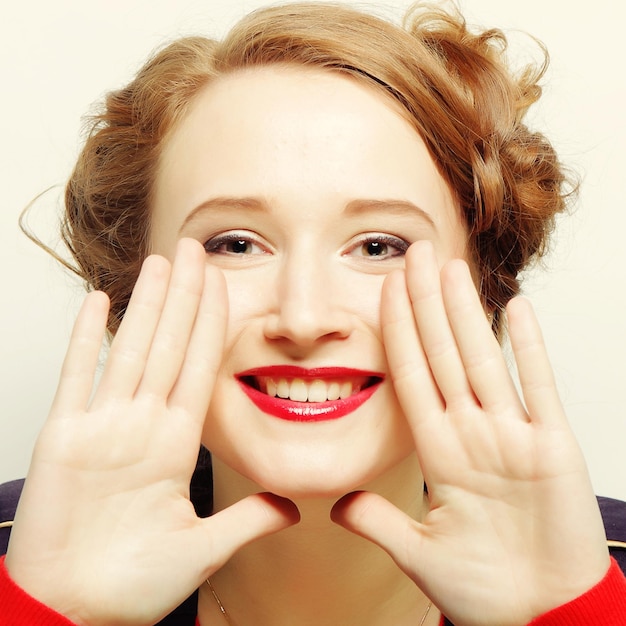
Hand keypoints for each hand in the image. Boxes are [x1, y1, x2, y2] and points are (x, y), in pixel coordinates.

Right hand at [6, 239, 298, 625]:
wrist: (73, 609)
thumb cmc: (132, 585)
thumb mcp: (202, 550)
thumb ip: (246, 523)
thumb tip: (292, 506)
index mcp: (176, 445)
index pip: (199, 367)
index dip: (212, 325)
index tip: (223, 284)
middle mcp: (143, 425)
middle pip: (169, 345)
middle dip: (184, 297)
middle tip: (194, 249)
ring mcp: (104, 426)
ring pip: (131, 349)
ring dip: (146, 305)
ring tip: (159, 262)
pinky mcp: (63, 437)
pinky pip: (78, 378)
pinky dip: (87, 340)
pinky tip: (100, 303)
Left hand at [332, 240, 608, 625]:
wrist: (543, 617)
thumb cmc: (486, 590)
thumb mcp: (420, 553)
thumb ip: (379, 523)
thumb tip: (336, 505)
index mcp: (440, 454)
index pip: (411, 376)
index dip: (397, 332)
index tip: (384, 291)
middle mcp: (472, 434)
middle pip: (443, 354)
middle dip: (426, 304)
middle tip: (414, 254)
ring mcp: (512, 436)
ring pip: (483, 360)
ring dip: (467, 313)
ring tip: (452, 268)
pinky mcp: (553, 448)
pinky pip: (540, 388)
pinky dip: (530, 349)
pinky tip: (518, 309)